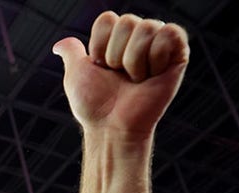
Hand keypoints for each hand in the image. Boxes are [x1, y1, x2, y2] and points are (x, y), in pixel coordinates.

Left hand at [53, 11, 188, 139]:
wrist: (112, 127)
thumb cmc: (95, 106)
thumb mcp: (76, 75)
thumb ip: (71, 53)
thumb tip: (60, 45)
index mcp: (117, 40)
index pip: (108, 19)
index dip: (100, 45)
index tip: (102, 67)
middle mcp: (139, 40)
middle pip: (128, 20)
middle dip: (117, 54)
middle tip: (120, 76)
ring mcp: (159, 47)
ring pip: (147, 27)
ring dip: (135, 60)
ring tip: (136, 80)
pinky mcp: (178, 56)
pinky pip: (171, 32)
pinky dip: (157, 56)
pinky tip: (153, 74)